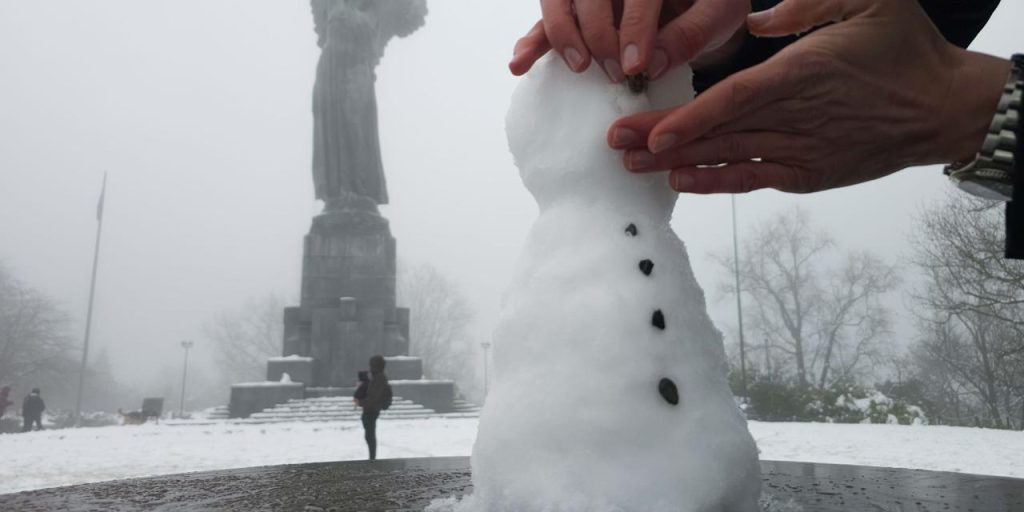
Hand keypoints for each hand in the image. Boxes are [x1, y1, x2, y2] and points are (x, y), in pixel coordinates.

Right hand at [509, 0, 748, 80]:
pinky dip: (532, 41)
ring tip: (576, 66)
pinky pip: (548, 17)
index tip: (634, 66)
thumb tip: (651, 63)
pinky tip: (520, 62)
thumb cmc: (710, 4)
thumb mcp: (719, 14)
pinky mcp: (576, 6)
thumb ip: (691, 34)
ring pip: (560, 0)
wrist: (698, 3)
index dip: (634, 27)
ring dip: (560, 34)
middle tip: (613, 72)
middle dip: (599, 34)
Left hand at [608, 0, 1011, 193]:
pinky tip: (681, 182)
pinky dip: (717, 182)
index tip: (649, 132)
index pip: (734, 100)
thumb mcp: (868, 1)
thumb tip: (755, 17)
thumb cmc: (904, 49)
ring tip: (631, 168)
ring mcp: (801, 150)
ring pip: (728, 158)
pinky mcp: (809, 173)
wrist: (943, 107)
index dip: (689, 120)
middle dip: (660, 141)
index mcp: (802, 73)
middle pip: (717, 132)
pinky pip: (754, 179)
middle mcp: (796, 117)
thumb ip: (806, 6)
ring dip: (677, 164)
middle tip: (614, 146)